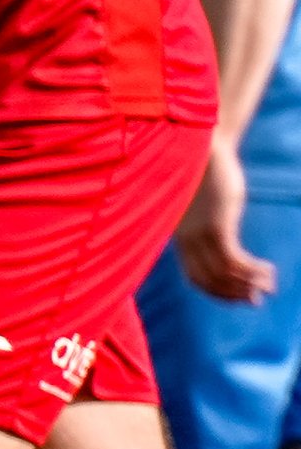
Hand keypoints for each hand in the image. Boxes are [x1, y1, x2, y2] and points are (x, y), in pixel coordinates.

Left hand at [179, 141, 276, 302]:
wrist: (203, 148)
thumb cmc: (203, 173)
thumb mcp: (201, 204)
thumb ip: (204, 223)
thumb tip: (217, 234)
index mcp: (180, 237)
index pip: (195, 278)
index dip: (218, 293)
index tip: (239, 297)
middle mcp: (186, 239)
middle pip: (208, 280)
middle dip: (234, 294)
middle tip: (257, 300)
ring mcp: (200, 234)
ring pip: (223, 273)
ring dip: (248, 284)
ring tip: (268, 285)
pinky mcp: (216, 226)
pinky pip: (234, 259)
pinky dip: (251, 270)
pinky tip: (267, 271)